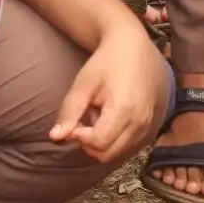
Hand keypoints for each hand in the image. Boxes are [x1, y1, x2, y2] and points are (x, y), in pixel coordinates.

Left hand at [50, 23, 164, 162]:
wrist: (133, 48)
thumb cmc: (105, 63)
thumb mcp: (83, 85)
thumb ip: (69, 113)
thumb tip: (55, 137)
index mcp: (124, 110)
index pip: (98, 143)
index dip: (79, 137)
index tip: (73, 122)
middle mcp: (139, 122)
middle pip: (107, 154)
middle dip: (89, 143)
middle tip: (82, 121)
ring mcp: (146, 125)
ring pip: (116, 153)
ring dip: (100, 141)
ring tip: (96, 116)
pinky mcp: (148, 125)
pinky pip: (126, 145)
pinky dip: (112, 139)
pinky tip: (108, 118)